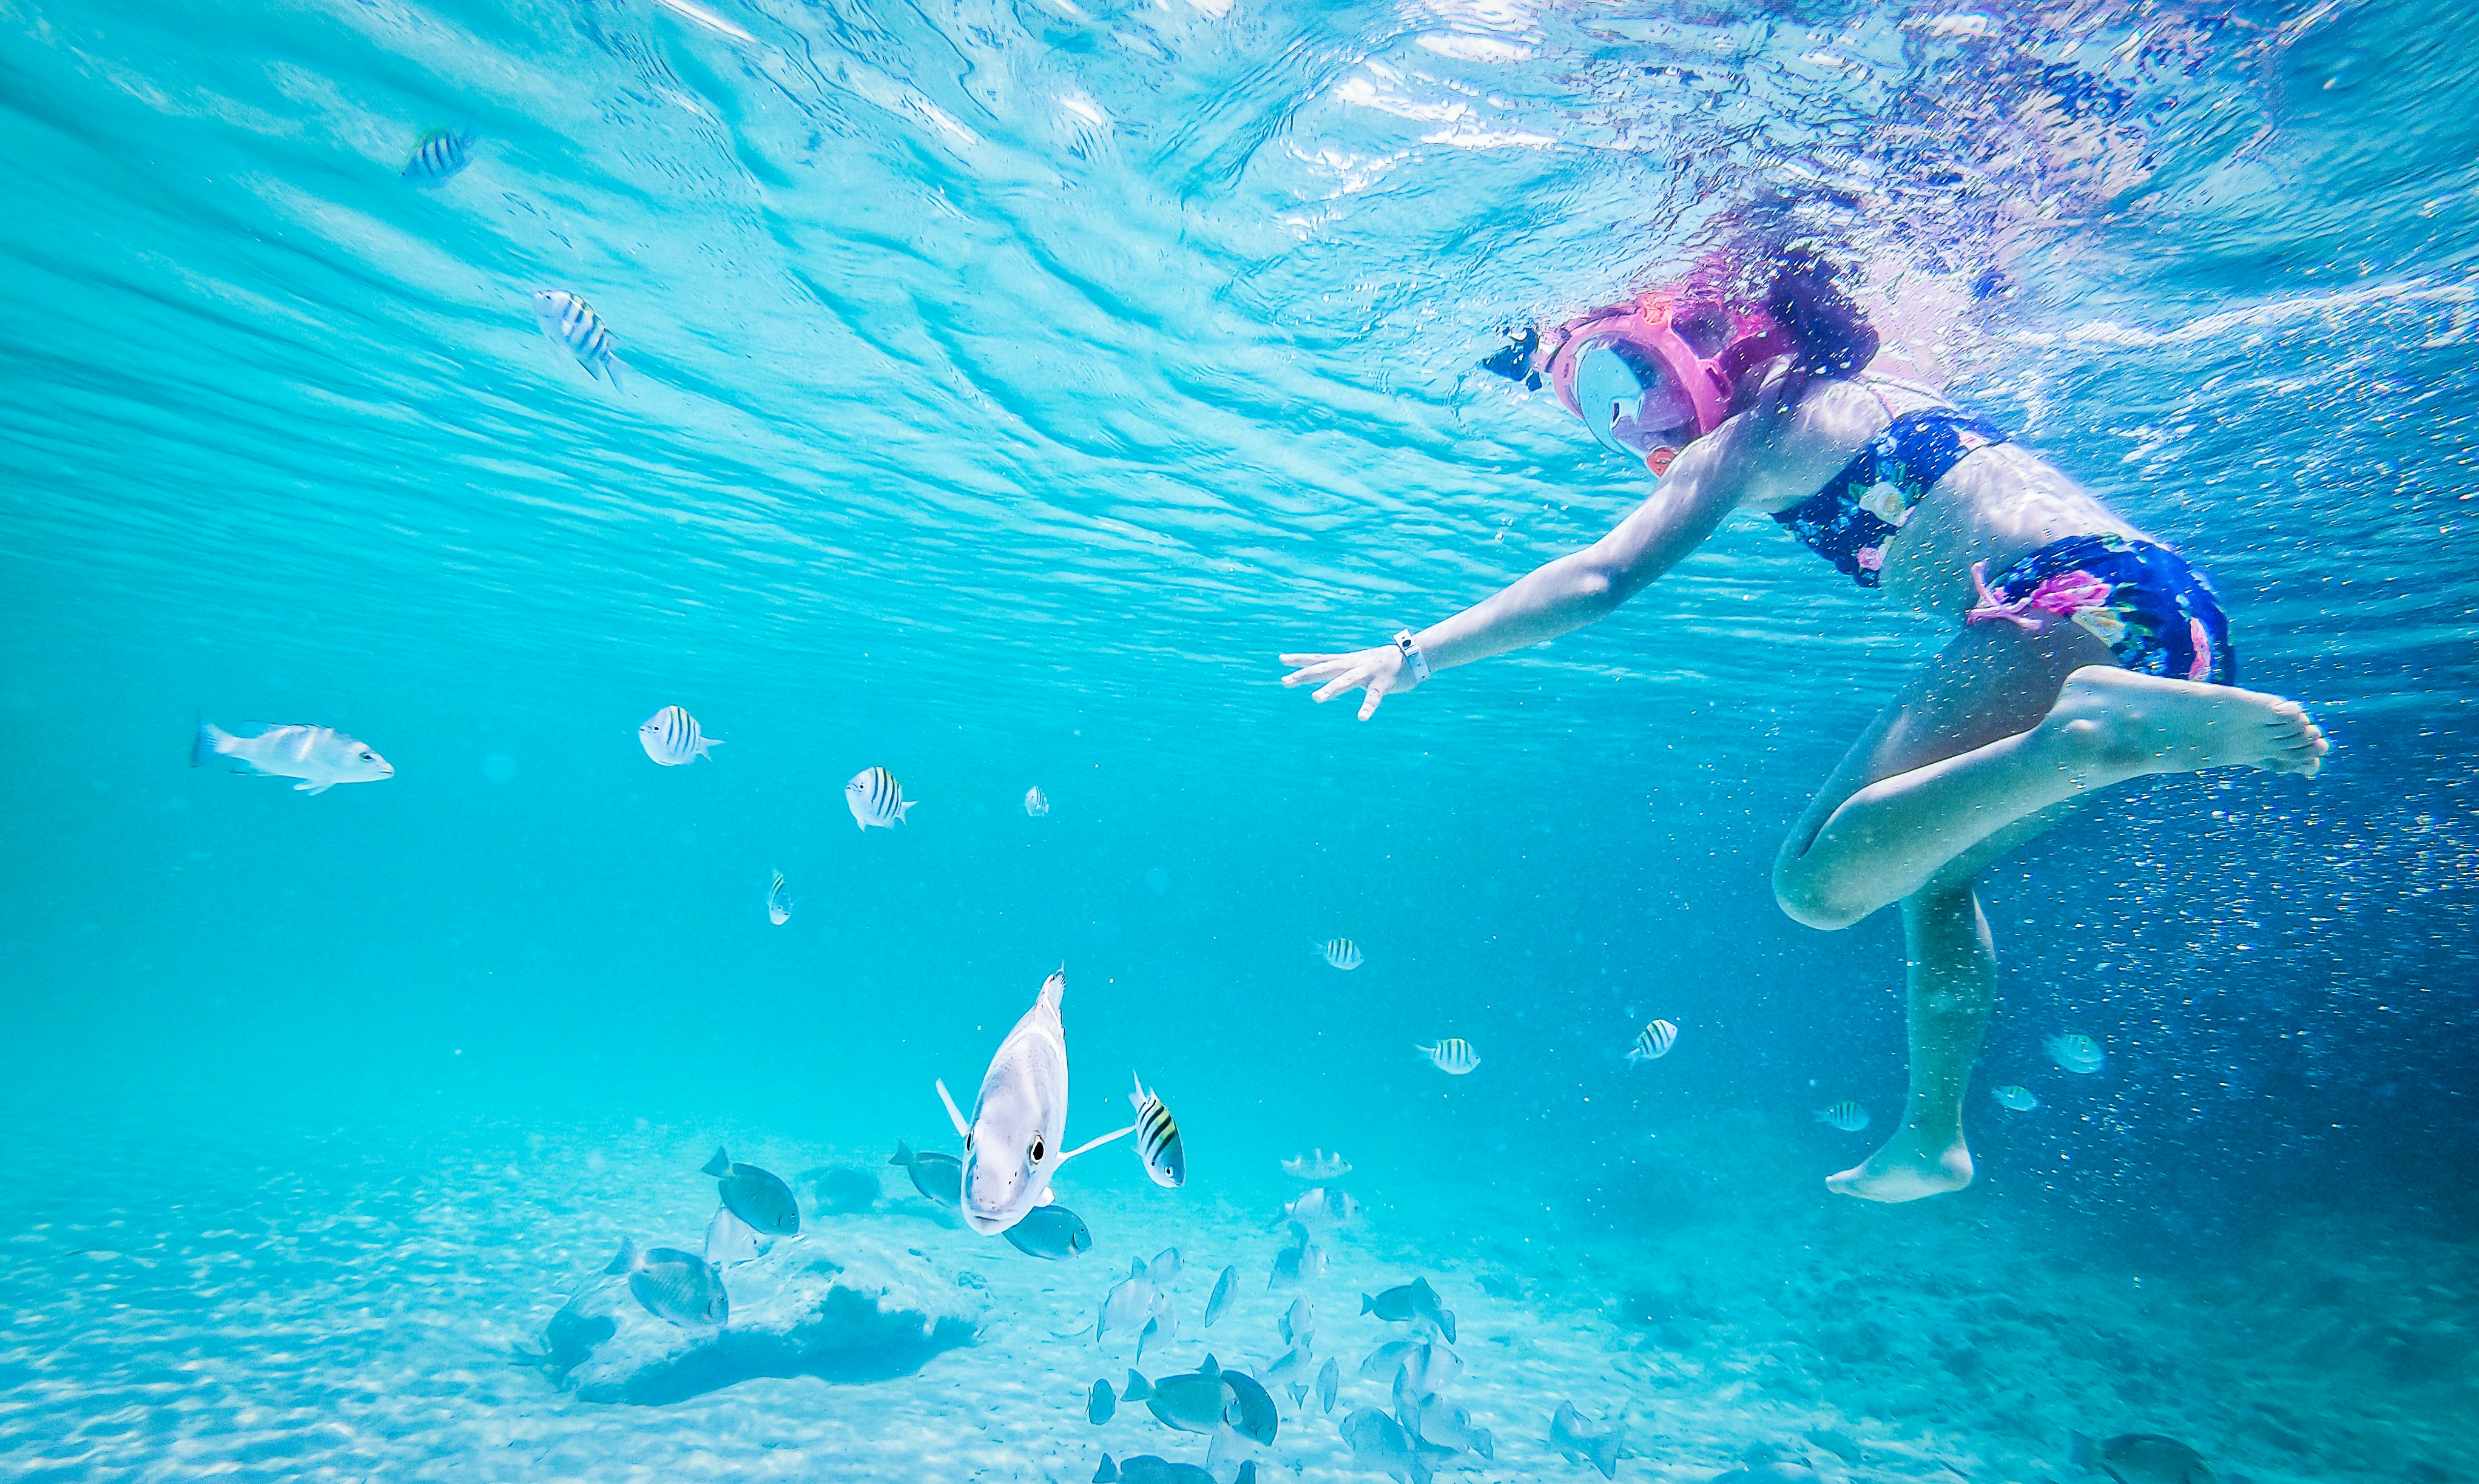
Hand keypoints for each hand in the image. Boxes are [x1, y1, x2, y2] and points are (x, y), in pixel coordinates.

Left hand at [1279, 643, 1417, 720]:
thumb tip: (1330, 677)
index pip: (1320, 659)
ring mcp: (1368, 672)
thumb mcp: (1361, 664)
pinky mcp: (1384, 682)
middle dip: (1304, 675)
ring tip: (1315, 698)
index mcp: (1348, 661)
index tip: (1281, 660)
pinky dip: (1368, 707)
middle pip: (1325, 668)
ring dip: (1331, 689)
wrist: (1414, 654)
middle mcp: (1354, 664)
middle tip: (1285, 682)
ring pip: (1346, 681)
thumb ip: (1346, 671)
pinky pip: (1374, 697)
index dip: (1300, 659)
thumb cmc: (1386, 662)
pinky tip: (1361, 718)